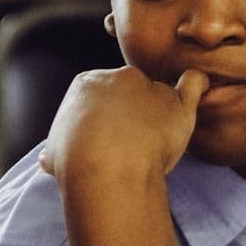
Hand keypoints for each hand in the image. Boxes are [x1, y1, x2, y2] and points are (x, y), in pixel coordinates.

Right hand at [40, 66, 207, 183]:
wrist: (105, 168)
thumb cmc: (75, 162)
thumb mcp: (55, 152)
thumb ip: (57, 149)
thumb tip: (48, 160)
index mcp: (86, 83)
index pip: (101, 94)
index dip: (105, 117)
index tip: (107, 138)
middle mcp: (118, 77)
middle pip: (130, 89)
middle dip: (131, 113)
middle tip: (130, 144)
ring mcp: (151, 87)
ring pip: (160, 94)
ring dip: (159, 113)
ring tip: (155, 142)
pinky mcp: (178, 103)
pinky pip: (194, 83)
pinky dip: (197, 85)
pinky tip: (195, 93)